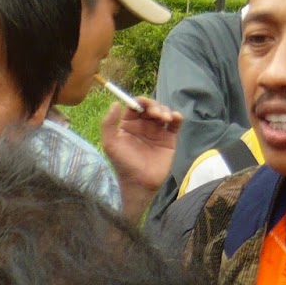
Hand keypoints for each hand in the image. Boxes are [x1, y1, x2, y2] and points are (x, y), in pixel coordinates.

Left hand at [101, 96, 181, 220]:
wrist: (139, 182)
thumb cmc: (122, 164)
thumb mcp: (110, 144)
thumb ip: (108, 124)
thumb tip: (116, 103)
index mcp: (129, 125)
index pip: (136, 106)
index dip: (140, 102)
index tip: (142, 104)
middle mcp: (143, 126)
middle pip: (151, 107)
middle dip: (154, 106)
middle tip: (154, 113)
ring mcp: (157, 131)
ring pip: (164, 112)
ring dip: (165, 110)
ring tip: (163, 119)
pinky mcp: (169, 138)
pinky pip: (175, 124)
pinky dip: (177, 117)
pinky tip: (175, 118)